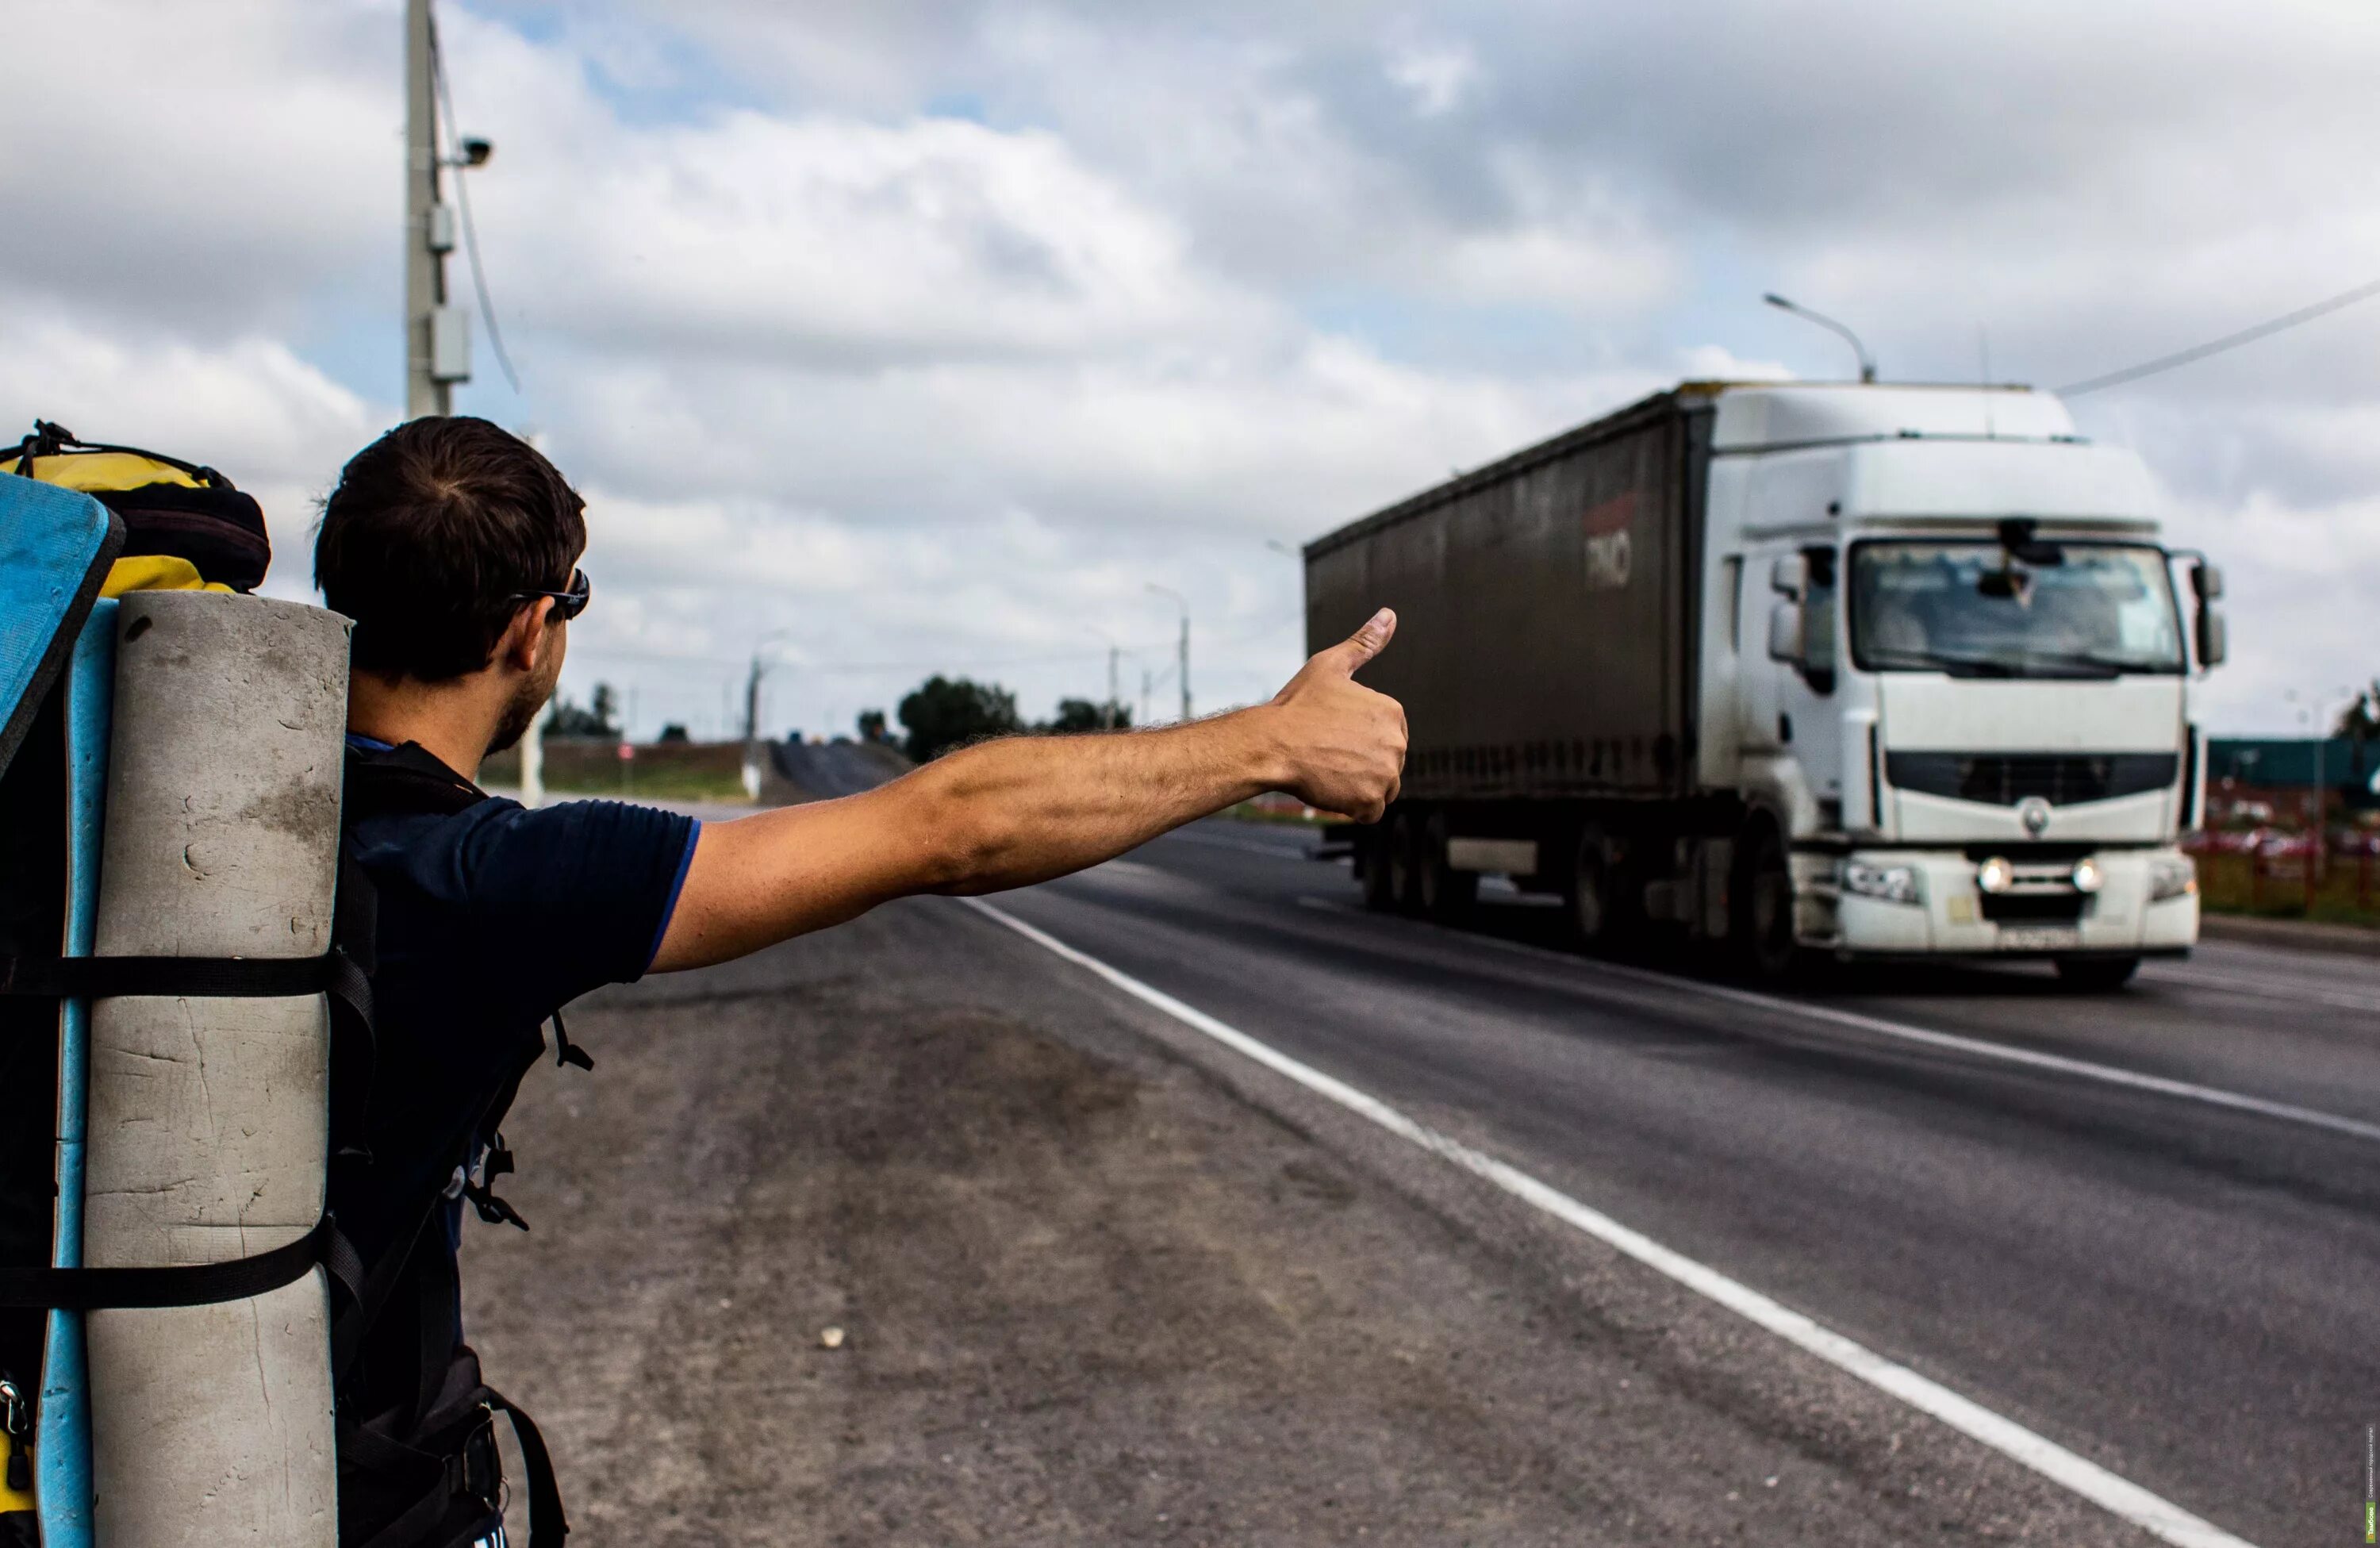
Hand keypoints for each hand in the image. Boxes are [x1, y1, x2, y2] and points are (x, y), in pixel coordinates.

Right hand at [1266, 608, 1406, 821]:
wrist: (1271, 744)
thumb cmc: (1296, 705)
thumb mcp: (1330, 666)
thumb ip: (1365, 643)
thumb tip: (1390, 614)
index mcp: (1391, 711)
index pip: (1383, 736)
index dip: (1354, 739)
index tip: (1330, 734)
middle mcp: (1397, 742)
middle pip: (1384, 764)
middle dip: (1358, 764)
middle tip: (1324, 754)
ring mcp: (1387, 773)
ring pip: (1379, 788)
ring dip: (1356, 786)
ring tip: (1327, 772)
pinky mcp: (1371, 800)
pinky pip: (1370, 811)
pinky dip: (1352, 807)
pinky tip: (1330, 790)